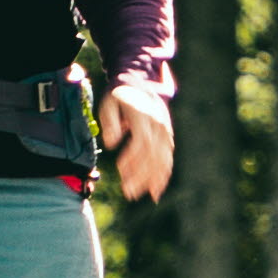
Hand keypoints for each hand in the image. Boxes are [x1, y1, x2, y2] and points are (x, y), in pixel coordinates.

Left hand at [99, 82, 173, 200]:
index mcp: (144, 114)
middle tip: (128, 192)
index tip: (119, 170)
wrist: (141, 82)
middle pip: (153, 154)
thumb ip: (109, 122)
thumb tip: (112, 143)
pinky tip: (156, 191)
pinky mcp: (168, 137)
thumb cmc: (119, 95)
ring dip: (152, 179)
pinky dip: (163, 175)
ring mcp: (166, 131)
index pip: (142, 141)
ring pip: (163, 159)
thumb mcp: (108, 103)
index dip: (132, 157)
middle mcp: (159, 124)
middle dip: (141, 175)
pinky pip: (168, 159)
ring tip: (141, 195)